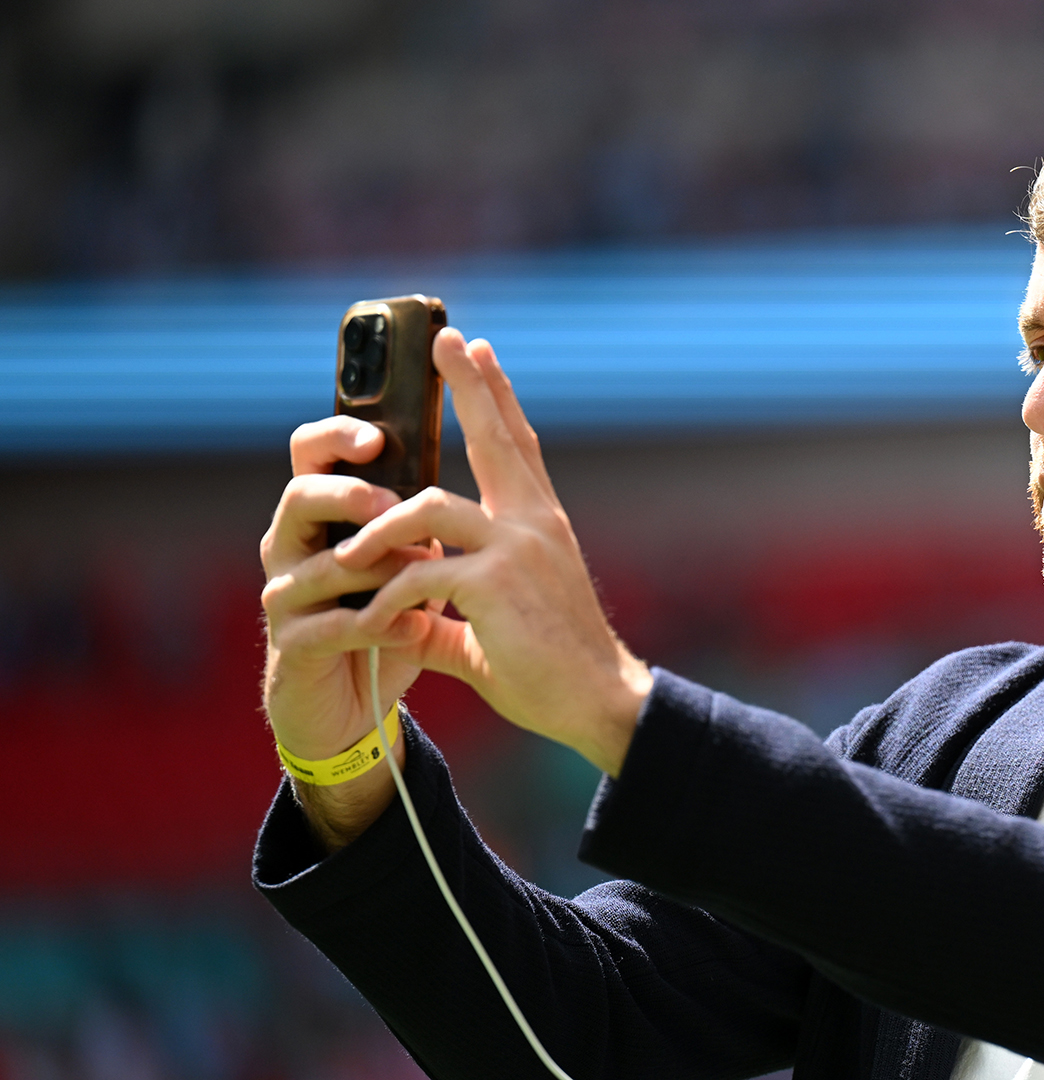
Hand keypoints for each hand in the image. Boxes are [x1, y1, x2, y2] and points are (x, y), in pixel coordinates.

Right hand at [261, 416, 445, 849]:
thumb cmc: (390, 619)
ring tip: (420, 575)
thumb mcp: (414, 563)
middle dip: (346, 496)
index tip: (378, 436)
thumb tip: (477, 461)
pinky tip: (411, 628)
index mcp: (323, 516)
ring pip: (317, 565)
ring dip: (374, 570)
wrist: (357, 707)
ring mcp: (285, 596)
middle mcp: (292, 546)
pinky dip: (373, 626)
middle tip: (388, 503)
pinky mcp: (291, 646)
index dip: (336, 437)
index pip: (311, 455)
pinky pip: (325, 627)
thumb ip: (426, 520)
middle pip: (299, 496)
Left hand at [333, 328, 651, 776]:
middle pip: (498, 439)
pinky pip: (420, 574)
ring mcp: (518, 549)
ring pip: (431, 507)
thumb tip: (401, 614)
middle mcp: (535, 524)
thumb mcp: (490, 628)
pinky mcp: (495, 584)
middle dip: (468, 387)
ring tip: (346, 553)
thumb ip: (445, 611)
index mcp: (540, 526)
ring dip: (381, 526)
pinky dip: (387, 597)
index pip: (518, 447)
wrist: (599, 703)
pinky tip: (370, 621)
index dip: (498, 398)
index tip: (481, 352)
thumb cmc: (552, 670)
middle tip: (446, 340)